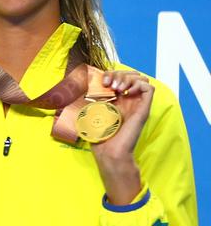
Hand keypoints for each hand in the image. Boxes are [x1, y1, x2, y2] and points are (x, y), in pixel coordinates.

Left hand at [91, 70, 152, 204]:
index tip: (101, 81)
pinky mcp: (144, 109)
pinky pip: (149, 88)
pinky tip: (126, 91)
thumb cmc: (99, 136)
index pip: (120, 76)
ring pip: (141, 79)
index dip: (111, 74)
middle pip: (132, 75)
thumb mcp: (90, 113)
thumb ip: (89, 100)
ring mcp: (137, 104)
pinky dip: (138, 84)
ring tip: (117, 88)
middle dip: (120, 73)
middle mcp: (129, 100)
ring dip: (128, 78)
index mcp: (117, 100)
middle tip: (109, 84)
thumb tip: (76, 86)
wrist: (109, 152)